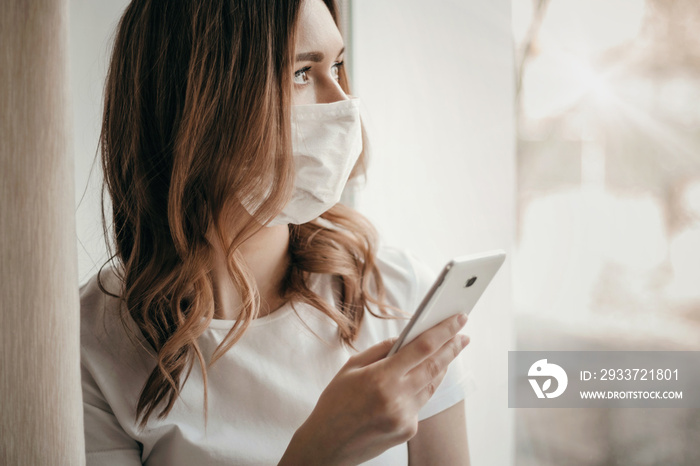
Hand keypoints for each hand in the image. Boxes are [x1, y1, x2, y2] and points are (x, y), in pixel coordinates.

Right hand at [279, 313, 469, 465]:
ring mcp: (405, 416)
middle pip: (436, 366)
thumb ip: (380, 350)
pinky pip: (420, 403)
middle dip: (453, 347)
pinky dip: (420, 389)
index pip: (423, 347)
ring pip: (431, 385)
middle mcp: (397, 397)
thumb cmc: (335, 403)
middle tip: (463, 335)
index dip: (444, 331)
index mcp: (381, 377)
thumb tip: (405, 338)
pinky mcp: (408, 430)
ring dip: (441, 367)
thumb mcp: (351, 367)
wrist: (327, 445)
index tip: (458, 319)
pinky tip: (417, 381)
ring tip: (447, 352)